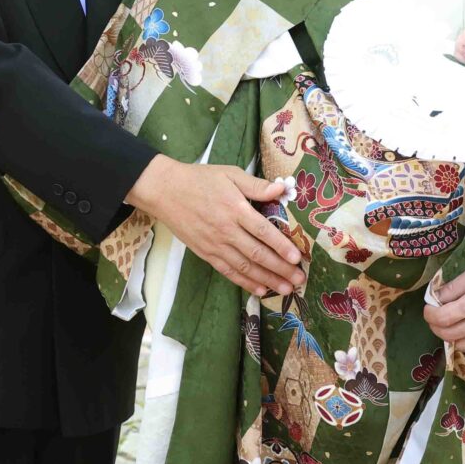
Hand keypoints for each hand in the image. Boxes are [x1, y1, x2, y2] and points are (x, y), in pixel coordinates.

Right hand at [126, 156, 303, 296]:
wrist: (164, 191)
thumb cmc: (200, 179)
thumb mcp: (229, 174)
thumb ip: (256, 185)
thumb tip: (282, 188)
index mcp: (234, 208)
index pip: (263, 231)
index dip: (281, 246)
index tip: (297, 258)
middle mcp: (226, 230)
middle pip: (257, 254)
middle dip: (280, 269)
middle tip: (299, 280)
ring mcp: (215, 244)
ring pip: (245, 267)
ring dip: (267, 280)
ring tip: (286, 289)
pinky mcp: (205, 253)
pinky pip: (228, 271)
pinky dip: (245, 282)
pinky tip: (260, 289)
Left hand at [423, 256, 464, 349]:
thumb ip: (458, 284)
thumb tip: (438, 296)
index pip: (443, 317)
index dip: (430, 314)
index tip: (429, 307)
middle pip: (449, 335)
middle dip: (436, 326)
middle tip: (435, 316)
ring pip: (462, 345)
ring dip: (451, 336)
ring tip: (451, 323)